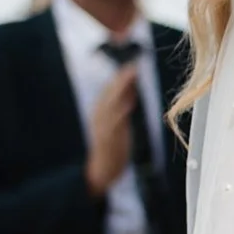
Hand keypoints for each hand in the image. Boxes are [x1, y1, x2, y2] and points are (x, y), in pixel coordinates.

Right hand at [84, 64, 137, 195]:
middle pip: (110, 92)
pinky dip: (120, 111)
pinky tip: (128, 103)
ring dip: (121, 88)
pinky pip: (114, 123)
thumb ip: (123, 105)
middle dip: (122, 78)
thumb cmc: (112, 145)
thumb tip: (132, 88)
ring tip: (130, 76)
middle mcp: (100, 116)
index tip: (134, 64)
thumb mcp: (118, 122)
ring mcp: (103, 126)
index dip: (122, 76)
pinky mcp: (107, 138)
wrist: (102, 169)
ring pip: (111, 103)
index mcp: (102, 110)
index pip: (111, 89)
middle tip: (133, 65)